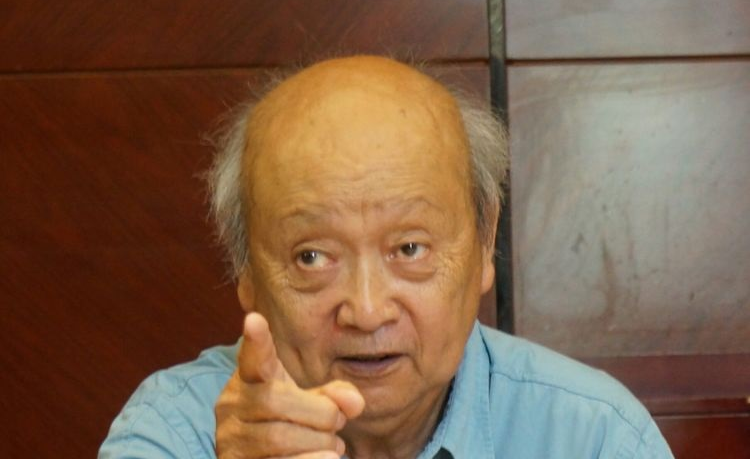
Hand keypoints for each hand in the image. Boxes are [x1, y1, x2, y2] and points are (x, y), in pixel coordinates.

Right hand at [215, 313, 364, 458]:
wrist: (265, 457)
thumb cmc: (291, 424)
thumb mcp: (310, 403)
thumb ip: (332, 397)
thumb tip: (354, 402)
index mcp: (250, 379)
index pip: (253, 358)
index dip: (255, 341)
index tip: (255, 319)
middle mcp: (232, 406)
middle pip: (276, 401)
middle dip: (319, 413)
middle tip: (337, 421)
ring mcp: (230, 438)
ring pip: (278, 437)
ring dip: (317, 442)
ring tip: (332, 445)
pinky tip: (328, 458)